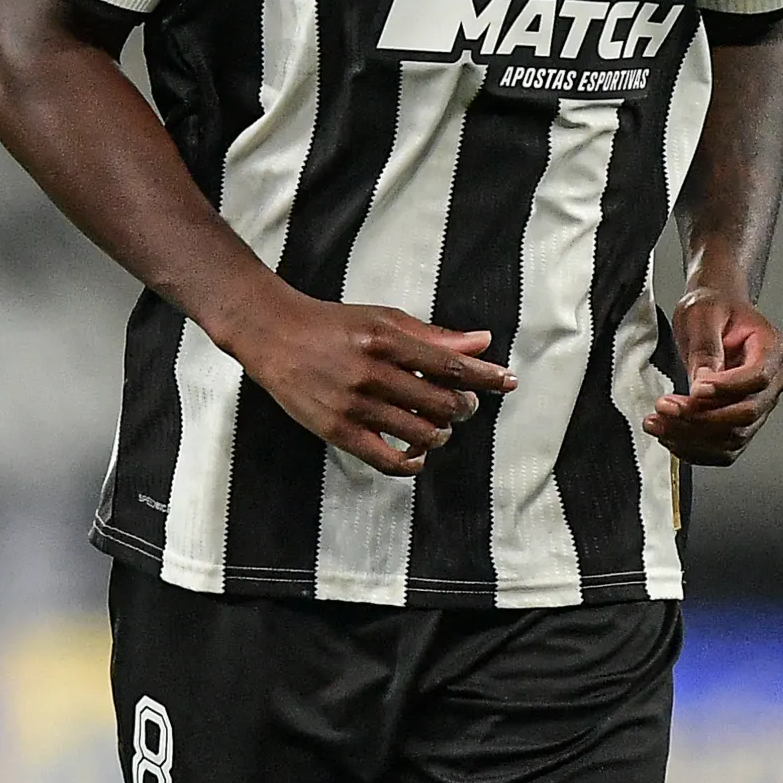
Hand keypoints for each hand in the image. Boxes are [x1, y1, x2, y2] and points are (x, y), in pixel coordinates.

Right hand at [209, 289, 514, 477]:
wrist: (275, 335)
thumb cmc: (334, 325)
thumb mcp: (384, 319)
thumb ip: (434, 335)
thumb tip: (482, 343)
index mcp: (386, 340)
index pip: (449, 364)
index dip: (484, 376)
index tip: (507, 381)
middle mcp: (372, 373)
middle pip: (440, 403)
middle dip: (464, 407)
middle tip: (464, 404)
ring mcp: (354, 406)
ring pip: (420, 434)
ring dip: (441, 434)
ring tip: (439, 426)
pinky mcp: (337, 431)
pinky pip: (386, 461)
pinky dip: (411, 463)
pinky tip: (417, 454)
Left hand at [644, 287, 782, 465]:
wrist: (713, 312)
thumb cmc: (712, 307)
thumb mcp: (703, 314)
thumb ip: (706, 348)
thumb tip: (702, 385)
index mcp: (771, 348)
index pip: (757, 378)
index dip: (726, 388)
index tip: (694, 389)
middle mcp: (773, 380)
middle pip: (747, 413)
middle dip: (702, 417)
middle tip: (664, 406)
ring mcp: (759, 404)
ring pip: (734, 436)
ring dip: (693, 437)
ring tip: (656, 424)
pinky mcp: (740, 420)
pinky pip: (725, 447)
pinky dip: (696, 449)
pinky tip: (669, 437)